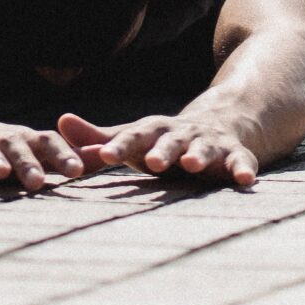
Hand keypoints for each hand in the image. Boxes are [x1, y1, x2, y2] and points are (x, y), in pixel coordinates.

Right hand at [0, 118, 85, 190]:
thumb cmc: (0, 147)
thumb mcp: (31, 151)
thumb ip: (67, 156)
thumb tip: (107, 156)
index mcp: (21, 139)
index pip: (46, 142)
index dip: (61, 155)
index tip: (78, 171)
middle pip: (15, 145)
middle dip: (27, 163)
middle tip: (39, 182)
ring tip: (1, 174)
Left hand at [58, 111, 260, 187]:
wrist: (219, 124)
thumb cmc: (163, 141)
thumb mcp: (133, 138)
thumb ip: (97, 138)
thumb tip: (58, 125)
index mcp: (153, 132)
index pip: (132, 138)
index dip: (117, 147)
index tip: (101, 156)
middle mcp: (180, 135)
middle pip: (169, 141)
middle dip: (161, 151)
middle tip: (151, 162)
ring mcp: (208, 144)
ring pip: (203, 148)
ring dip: (198, 155)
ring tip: (192, 164)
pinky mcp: (235, 155)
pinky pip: (240, 162)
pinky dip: (243, 169)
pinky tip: (245, 180)